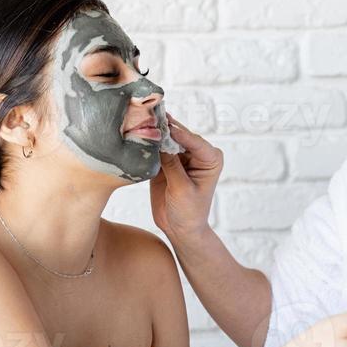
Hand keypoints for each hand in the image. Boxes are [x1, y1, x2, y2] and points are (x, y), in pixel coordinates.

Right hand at [149, 116, 222, 239]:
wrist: (179, 228)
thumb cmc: (189, 211)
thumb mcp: (181, 189)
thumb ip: (172, 165)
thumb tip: (160, 141)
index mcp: (210, 158)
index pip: (194, 141)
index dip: (179, 134)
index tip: (165, 126)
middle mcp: (197, 153)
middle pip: (179, 136)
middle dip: (164, 129)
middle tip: (148, 117)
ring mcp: (180, 156)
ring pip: (166, 140)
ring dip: (154, 134)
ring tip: (139, 123)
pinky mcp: (166, 162)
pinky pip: (156, 149)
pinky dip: (147, 144)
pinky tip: (135, 136)